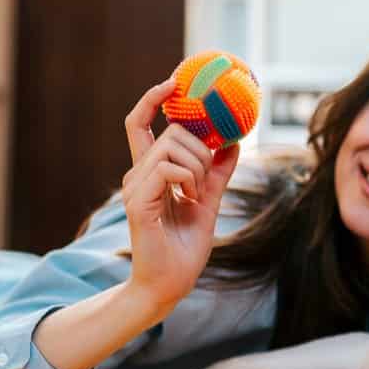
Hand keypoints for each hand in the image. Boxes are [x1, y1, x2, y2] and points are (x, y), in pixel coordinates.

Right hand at [121, 78, 239, 311]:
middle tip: (205, 177)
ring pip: (172, 147)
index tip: (173, 82)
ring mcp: (135, 187)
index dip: (153, 98)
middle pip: (171, 132)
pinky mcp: (138, 202)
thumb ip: (217, 172)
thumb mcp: (209, 201)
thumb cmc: (183, 248)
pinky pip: (169, 168)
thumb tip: (234, 142)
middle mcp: (136, 174)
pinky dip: (188, 179)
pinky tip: (189, 199)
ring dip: (197, 167)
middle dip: (200, 147)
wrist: (168, 285)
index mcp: (148, 171)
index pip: (141, 123)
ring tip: (195, 194)